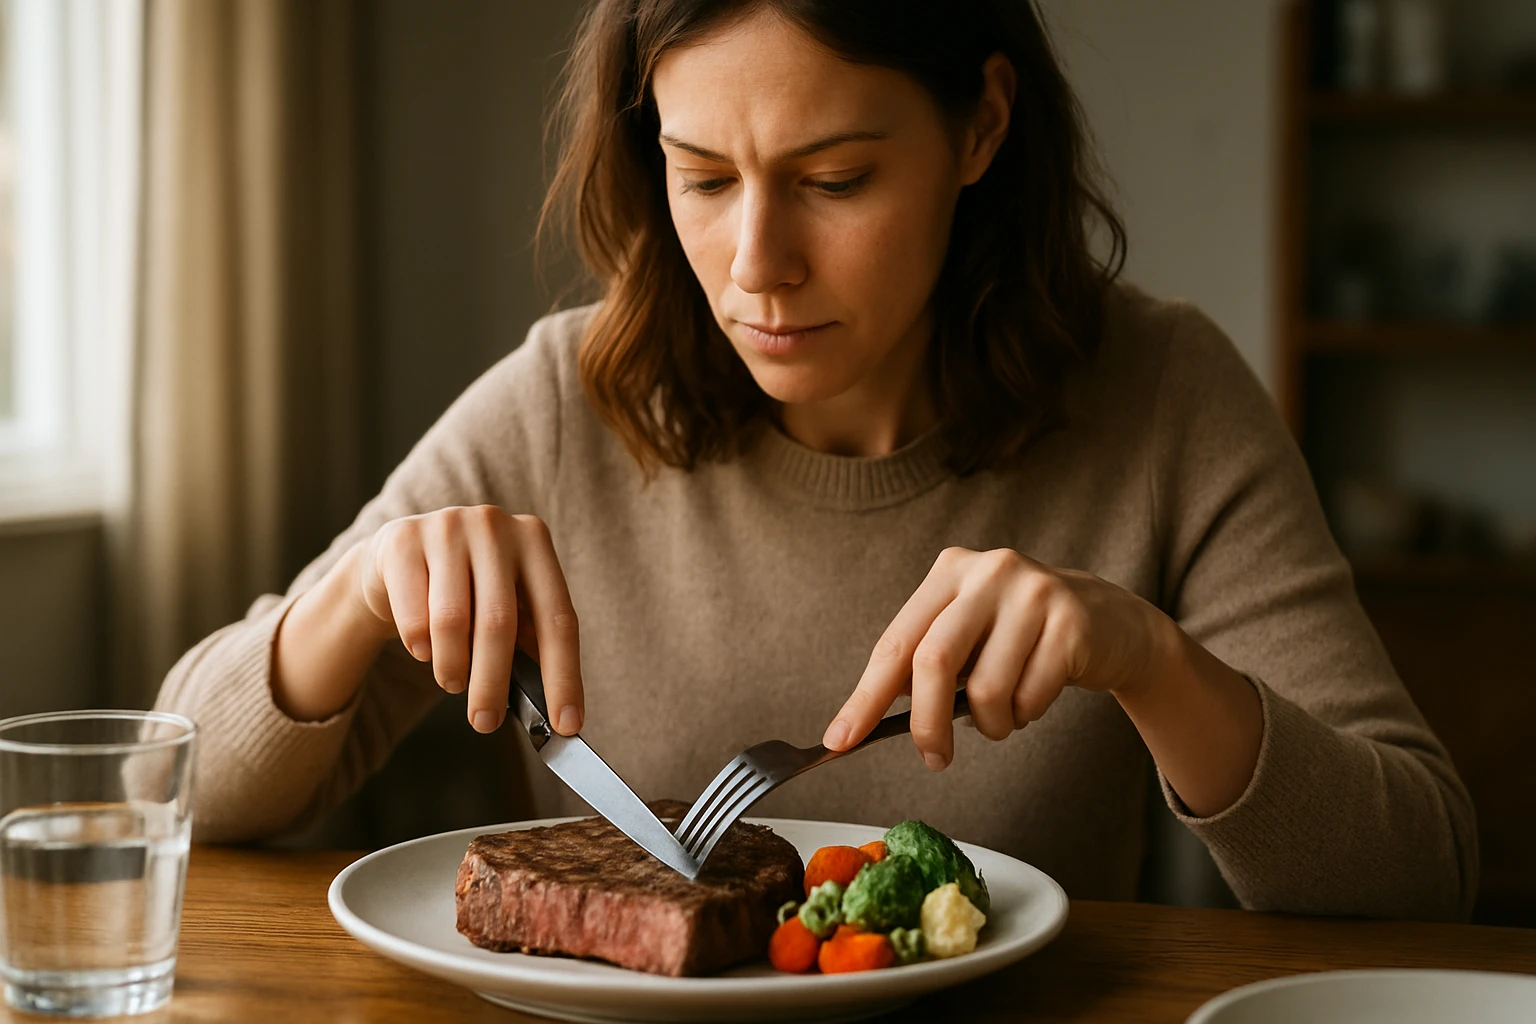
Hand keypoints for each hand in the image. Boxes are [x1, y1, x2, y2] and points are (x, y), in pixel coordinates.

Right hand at [354, 506, 582, 734]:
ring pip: (452, 621)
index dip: (564, 676)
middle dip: (493, 684)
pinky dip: (420, 646)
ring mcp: (448, 527)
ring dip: (452, 668)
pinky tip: (424, 650)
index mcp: (535, 541)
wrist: (399, 559)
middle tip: (485, 721)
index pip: (558, 617)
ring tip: (453, 683)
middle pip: (500, 622)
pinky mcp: (402, 541)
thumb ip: (527, 641)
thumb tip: (551, 709)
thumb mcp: (505, 603)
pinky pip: (413, 615)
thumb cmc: (467, 590)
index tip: (567, 724)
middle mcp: (495, 526)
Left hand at [823, 547, 1176, 769]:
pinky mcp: (1072, 623)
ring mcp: (1034, 592)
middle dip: (927, 724)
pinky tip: (1037, 696)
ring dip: (991, 724)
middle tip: (933, 759)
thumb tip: (861, 725)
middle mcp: (988, 571)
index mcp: (949, 571)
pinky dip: (1027, 715)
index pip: (896, 642)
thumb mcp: (970, 636)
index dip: (866, 696)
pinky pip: (1030, 697)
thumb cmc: (1023, 639)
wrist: (1112, 623)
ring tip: (1005, 714)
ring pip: (987, 689)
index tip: (840, 740)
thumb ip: (926, 666)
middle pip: (934, 660)